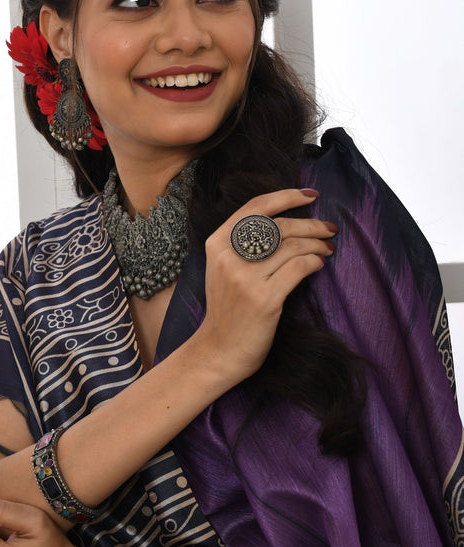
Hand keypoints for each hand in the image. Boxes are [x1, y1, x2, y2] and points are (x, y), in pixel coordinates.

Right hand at [196, 189, 335, 386]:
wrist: (219, 350)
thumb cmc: (228, 309)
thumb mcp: (223, 269)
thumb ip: (243, 244)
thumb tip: (286, 221)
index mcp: (217, 244)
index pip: (255, 207)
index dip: (286, 196)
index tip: (310, 195)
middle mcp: (229, 257)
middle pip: (279, 225)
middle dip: (311, 224)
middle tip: (329, 229)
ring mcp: (246, 278)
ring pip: (293, 246)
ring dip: (317, 244)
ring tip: (327, 249)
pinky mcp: (265, 298)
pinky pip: (299, 267)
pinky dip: (314, 262)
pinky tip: (318, 265)